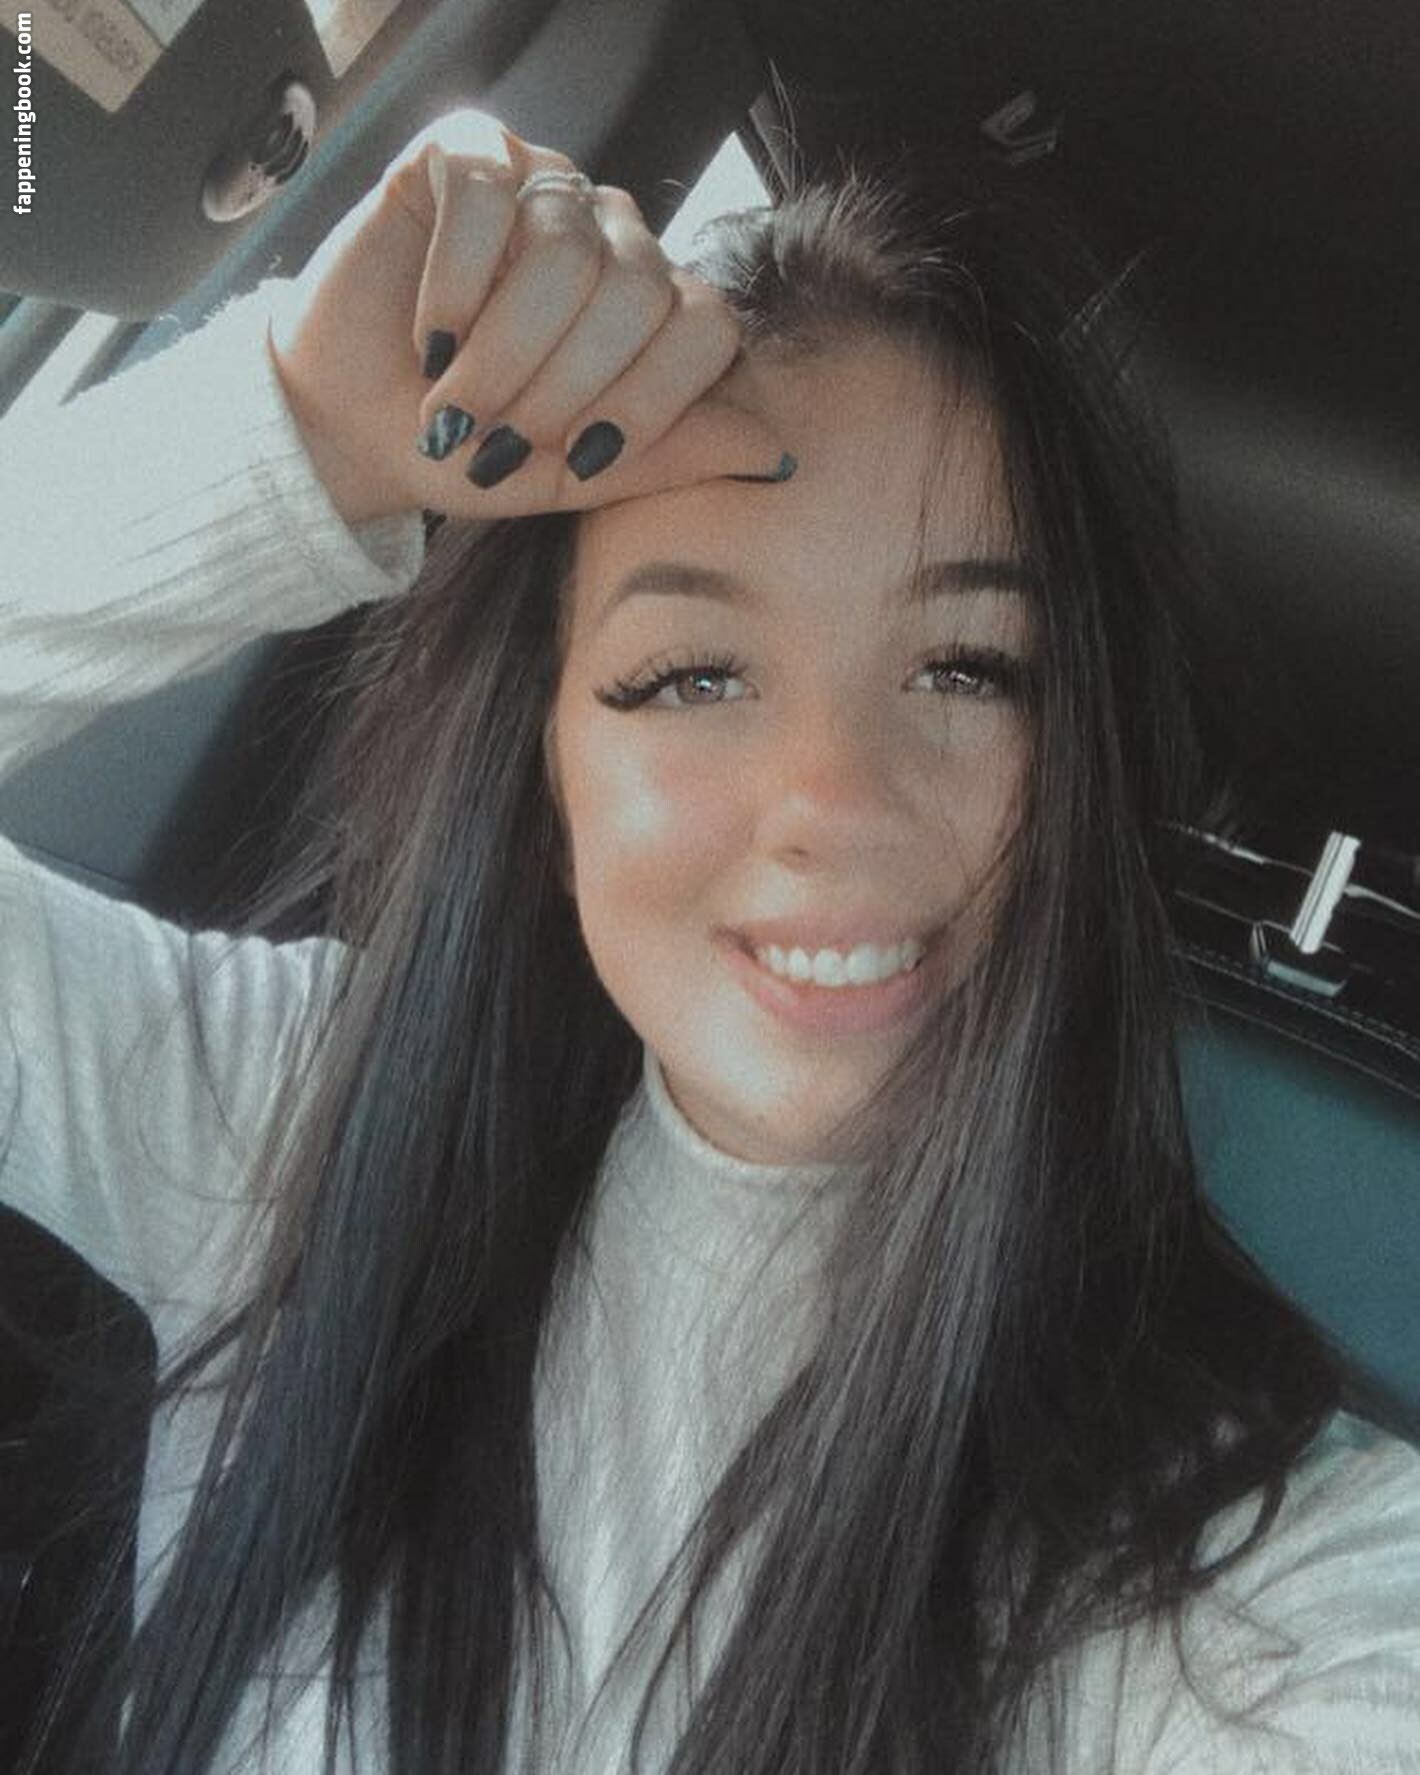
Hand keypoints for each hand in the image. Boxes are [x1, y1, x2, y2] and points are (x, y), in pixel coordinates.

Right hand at [266, 109, 792, 526]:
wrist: (351, 427)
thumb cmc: (467, 453)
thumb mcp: (570, 478)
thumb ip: (668, 459)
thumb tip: (776, 454)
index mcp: (656, 310)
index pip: (707, 327)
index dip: (649, 400)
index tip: (577, 460)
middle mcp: (614, 237)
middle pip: (637, 289)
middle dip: (560, 385)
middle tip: (496, 439)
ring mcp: (545, 187)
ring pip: (565, 246)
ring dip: (501, 346)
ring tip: (452, 399)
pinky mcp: (465, 155)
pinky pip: (485, 198)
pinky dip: (454, 284)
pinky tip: (429, 334)